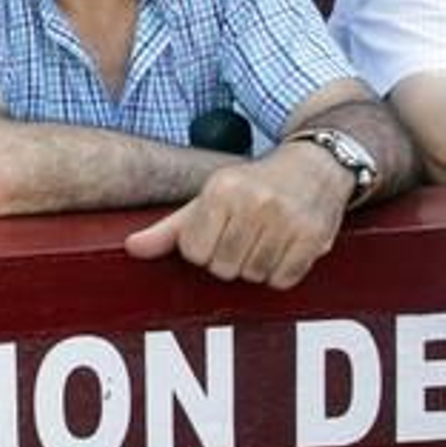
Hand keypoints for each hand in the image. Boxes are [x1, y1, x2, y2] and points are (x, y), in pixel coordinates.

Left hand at [125, 142, 352, 288]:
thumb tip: (132, 248)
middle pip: (224, 269)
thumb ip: (168, 229)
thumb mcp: (207, 199)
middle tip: (241, 238)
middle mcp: (255, 202)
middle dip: (229, 260)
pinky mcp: (314, 237)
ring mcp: (287, 220)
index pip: (195, 252)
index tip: (216, 234)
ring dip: (255, 267)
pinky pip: (284, 280)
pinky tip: (283, 248)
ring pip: (253, 276)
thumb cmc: (251, 186)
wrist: (313, 166)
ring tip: (263, 240)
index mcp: (221, 190)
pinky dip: (280, 273)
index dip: (203, 250)